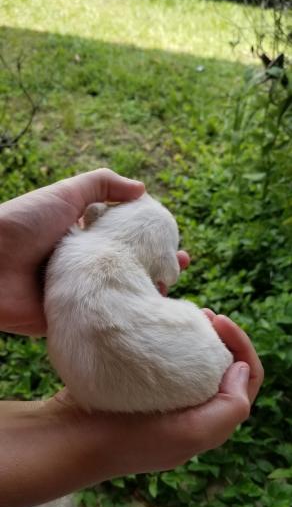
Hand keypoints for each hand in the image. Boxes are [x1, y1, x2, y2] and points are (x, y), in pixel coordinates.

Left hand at [0, 168, 188, 335]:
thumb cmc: (22, 223)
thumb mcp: (65, 193)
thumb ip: (102, 185)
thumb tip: (143, 189)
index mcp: (81, 240)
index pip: (125, 241)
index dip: (150, 242)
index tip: (175, 243)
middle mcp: (82, 267)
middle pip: (127, 269)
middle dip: (156, 270)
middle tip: (181, 269)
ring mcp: (76, 295)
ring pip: (118, 296)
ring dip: (146, 296)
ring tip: (173, 292)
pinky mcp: (67, 320)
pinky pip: (100, 321)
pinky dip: (124, 319)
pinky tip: (148, 316)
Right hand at [0, 314, 262, 506]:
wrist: (72, 439)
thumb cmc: (129, 439)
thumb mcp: (190, 434)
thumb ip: (229, 408)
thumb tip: (241, 369)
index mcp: (209, 423)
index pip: (244, 380)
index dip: (240, 346)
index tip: (217, 319)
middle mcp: (192, 412)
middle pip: (223, 368)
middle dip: (221, 337)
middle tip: (204, 313)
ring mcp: (166, 400)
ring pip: (196, 363)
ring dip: (198, 337)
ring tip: (187, 314)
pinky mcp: (141, 388)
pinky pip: (168, 361)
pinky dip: (172, 342)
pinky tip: (160, 327)